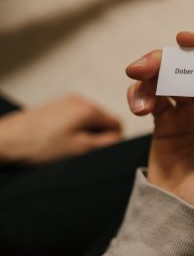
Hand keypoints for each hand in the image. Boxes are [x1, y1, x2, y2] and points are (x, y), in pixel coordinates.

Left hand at [0, 95, 121, 164]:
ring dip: (83, 137)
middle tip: (81, 154)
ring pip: (87, 123)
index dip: (114, 141)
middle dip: (97, 139)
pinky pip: (72, 123)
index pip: (117, 124)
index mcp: (89, 109)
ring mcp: (63, 104)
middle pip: (102, 122)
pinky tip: (56, 144)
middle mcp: (78, 101)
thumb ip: (108, 143)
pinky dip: (70, 134)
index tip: (100, 153)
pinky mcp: (52, 110)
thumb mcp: (81, 149)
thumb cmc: (37, 147)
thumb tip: (120, 139)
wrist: (2, 142)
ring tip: (66, 149)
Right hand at [125, 31, 193, 216]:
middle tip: (141, 68)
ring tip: (139, 102)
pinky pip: (153, 93)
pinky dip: (140, 94)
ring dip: (150, 75)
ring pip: (172, 73)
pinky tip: (138, 110)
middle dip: (169, 59)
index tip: (185, 40)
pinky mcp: (169, 117)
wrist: (183, 217)